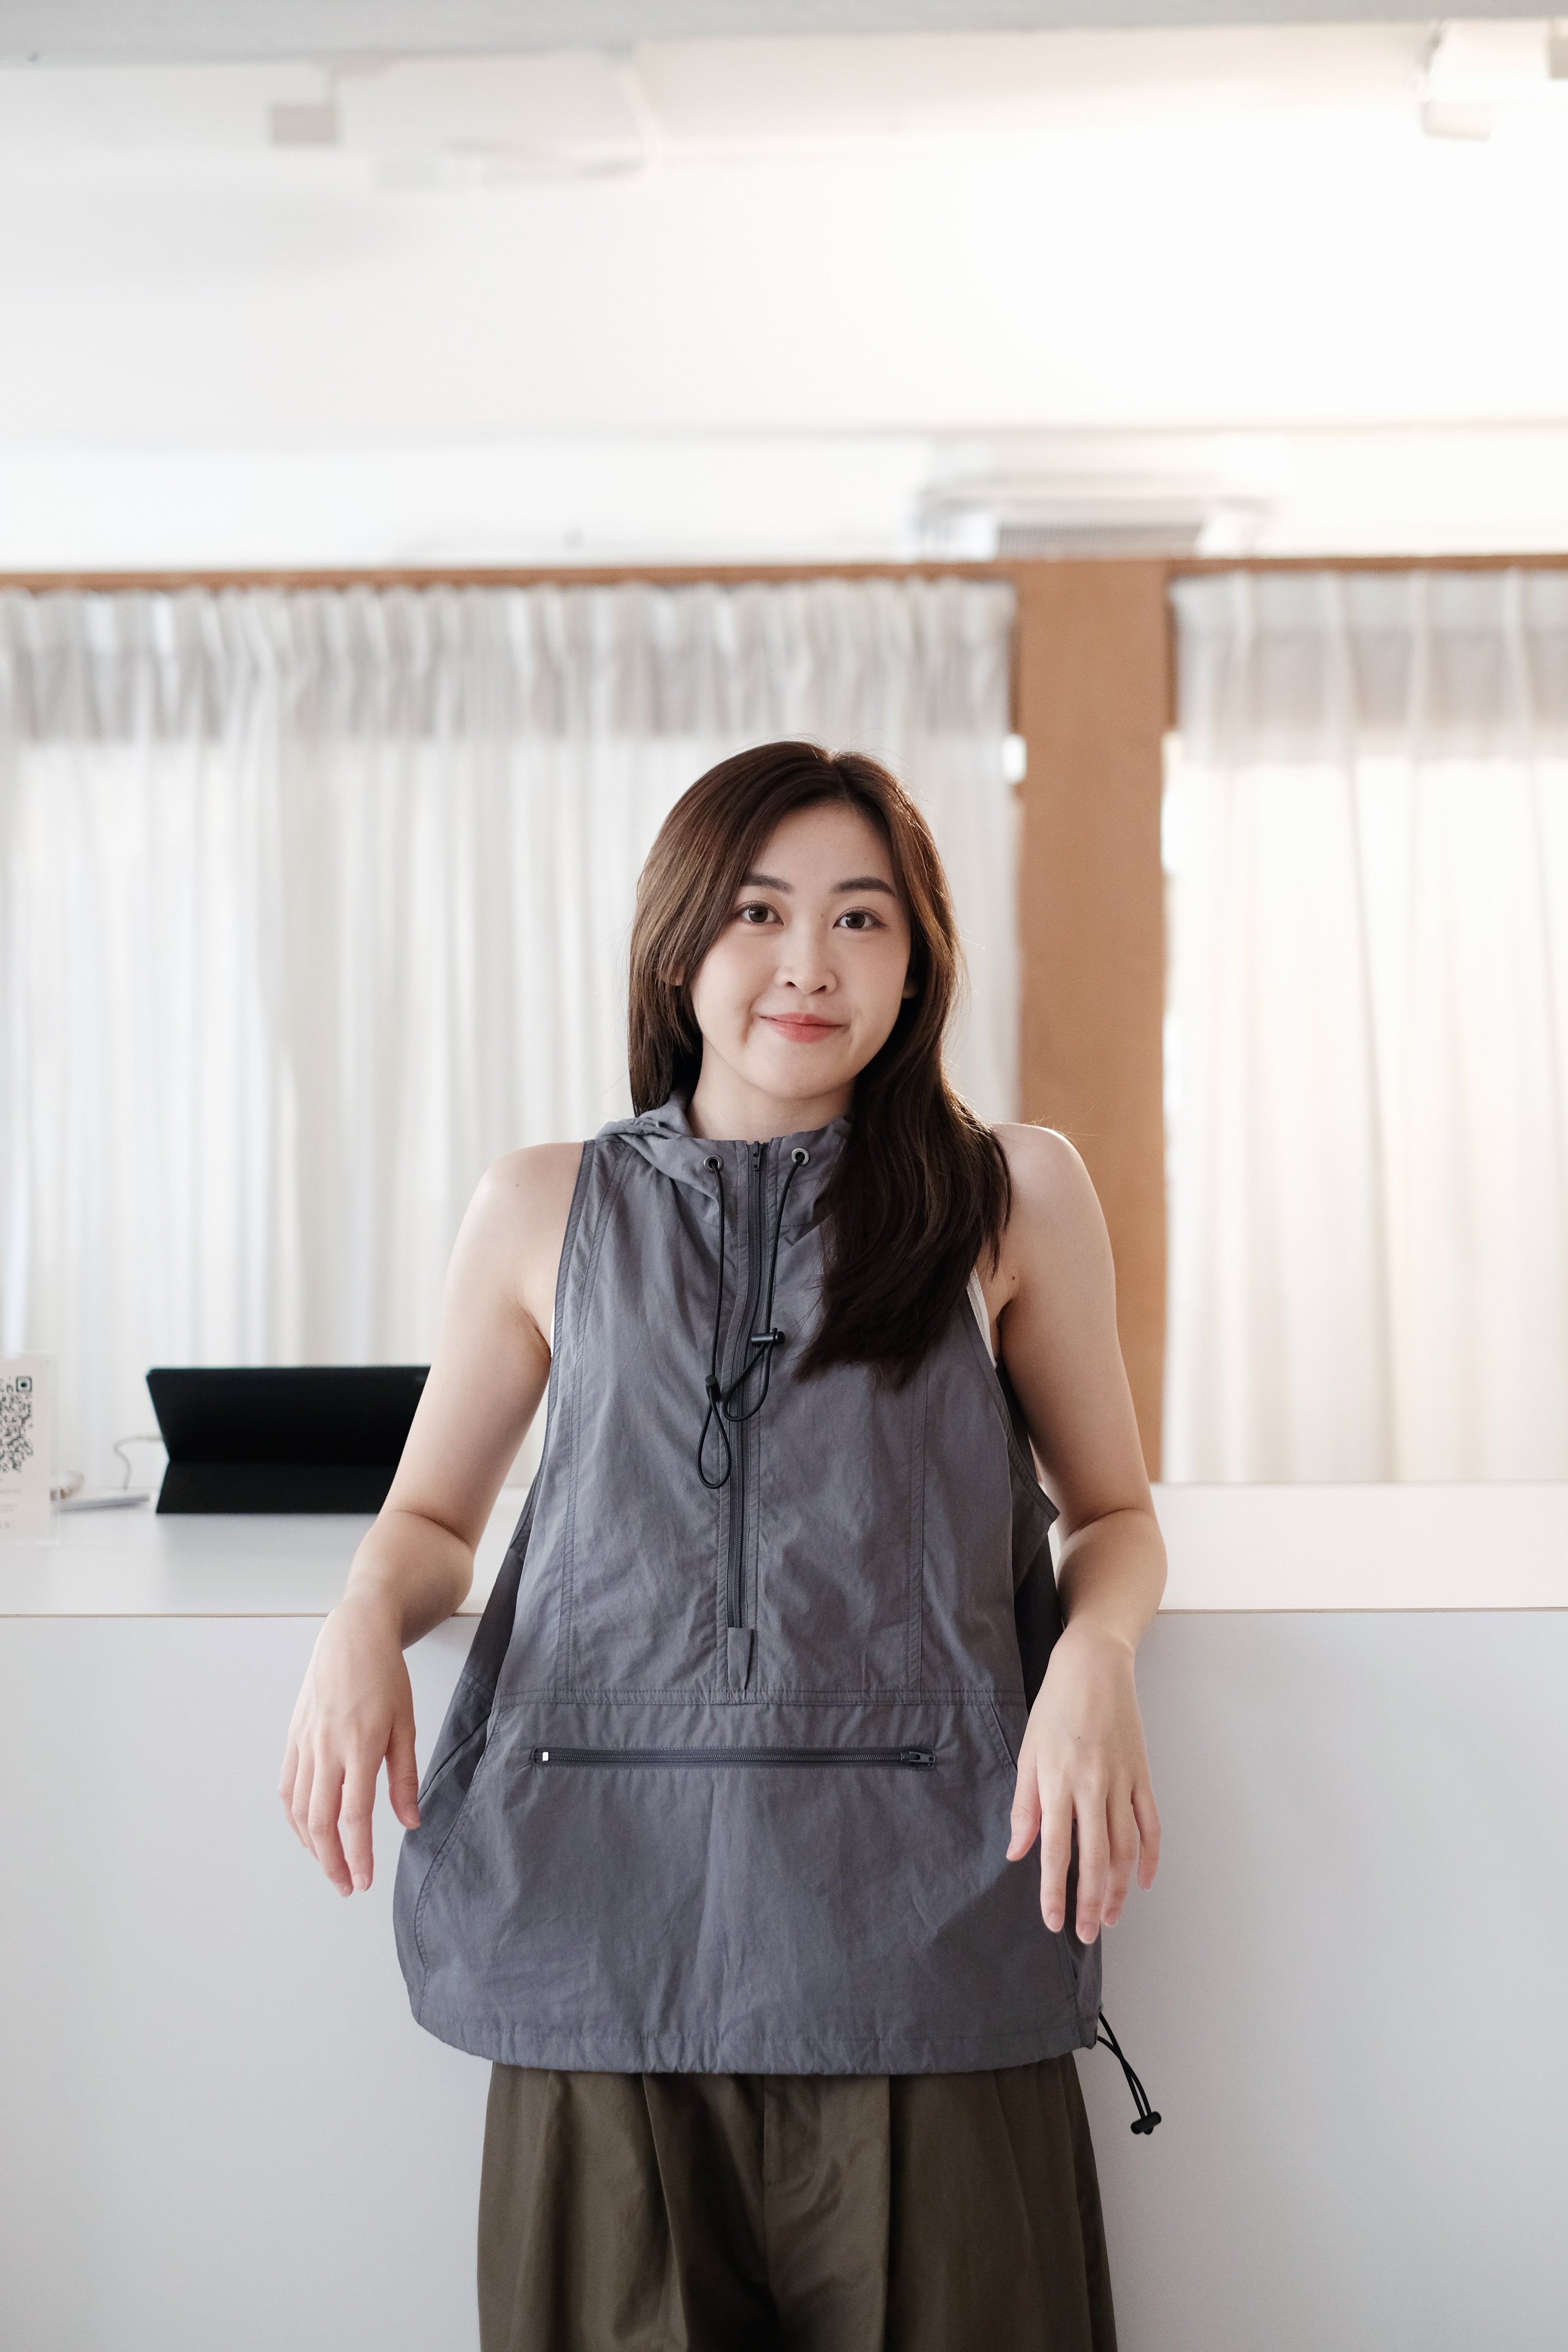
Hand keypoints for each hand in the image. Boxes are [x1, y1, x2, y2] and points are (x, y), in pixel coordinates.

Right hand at [279, 1592, 420, 1895]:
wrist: (353, 1635)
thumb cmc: (385, 1676)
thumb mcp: (405, 1723)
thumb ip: (404, 1777)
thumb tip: (409, 1822)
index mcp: (359, 1745)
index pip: (354, 1815)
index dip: (357, 1854)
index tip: (363, 1882)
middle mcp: (326, 1748)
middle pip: (320, 1821)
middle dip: (331, 1861)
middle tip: (345, 1887)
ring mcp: (304, 1743)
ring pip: (299, 1809)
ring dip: (311, 1846)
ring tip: (329, 1866)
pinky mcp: (293, 1738)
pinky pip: (287, 1788)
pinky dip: (294, 1818)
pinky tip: (306, 1833)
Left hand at [1005, 1617, 1160, 1941]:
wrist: (1094, 1667)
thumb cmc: (1055, 1707)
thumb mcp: (1028, 1753)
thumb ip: (1025, 1806)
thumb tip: (1017, 1851)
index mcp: (1058, 1783)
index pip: (1055, 1851)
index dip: (1055, 1892)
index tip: (1054, 1922)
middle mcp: (1093, 1788)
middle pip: (1096, 1859)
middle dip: (1092, 1903)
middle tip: (1089, 1934)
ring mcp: (1122, 1783)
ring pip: (1125, 1849)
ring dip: (1120, 1889)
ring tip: (1112, 1917)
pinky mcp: (1142, 1776)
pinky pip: (1151, 1825)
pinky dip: (1151, 1856)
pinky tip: (1143, 1881)